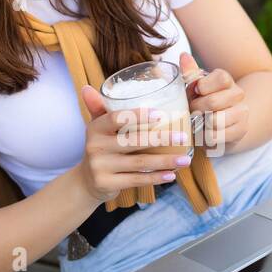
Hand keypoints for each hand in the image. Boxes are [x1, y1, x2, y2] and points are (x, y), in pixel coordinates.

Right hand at [75, 85, 193, 203]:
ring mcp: (100, 166)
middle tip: (183, 136)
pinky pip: (136, 180)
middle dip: (162, 139)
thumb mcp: (98, 127)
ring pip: (139, 162)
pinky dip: (156, 178)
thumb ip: (100, 107)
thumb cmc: (102, 147)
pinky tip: (171, 175)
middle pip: (133, 141)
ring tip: (184, 160)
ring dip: (165, 161)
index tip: (160, 115)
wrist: (87, 181)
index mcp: (96, 127)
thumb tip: (87, 88)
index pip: (117, 118)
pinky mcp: (107, 183)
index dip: (138, 116)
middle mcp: (95, 146)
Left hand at [179, 52, 247, 153]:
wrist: (223, 123)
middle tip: (193, 112)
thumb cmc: (204, 102)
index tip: (197, 92)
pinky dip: (206, 137)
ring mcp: (242, 112)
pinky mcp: (241, 130)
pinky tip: (206, 133)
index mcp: (226, 80)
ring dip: (201, 124)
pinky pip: (217, 136)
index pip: (221, 78)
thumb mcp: (195, 88)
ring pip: (215, 121)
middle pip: (213, 102)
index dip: (204, 87)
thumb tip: (183, 56)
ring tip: (200, 123)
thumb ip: (190, 74)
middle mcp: (238, 94)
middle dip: (197, 109)